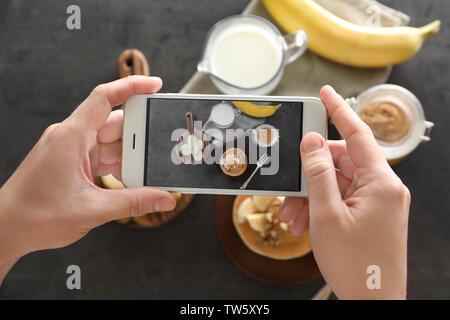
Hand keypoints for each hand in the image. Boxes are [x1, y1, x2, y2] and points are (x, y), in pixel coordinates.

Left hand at [0, 76, 175, 269]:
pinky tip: (130, 180)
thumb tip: (164, 198)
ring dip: (129, 156)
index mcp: (71, 137)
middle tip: (160, 150)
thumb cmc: (35, 216)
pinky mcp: (73, 162)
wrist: (7, 230)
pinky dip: (119, 165)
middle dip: (139, 136)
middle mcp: (71, 137)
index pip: (104, 98)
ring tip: (146, 173)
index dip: (132, 86)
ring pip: (111, 142)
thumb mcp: (93, 209)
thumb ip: (134, 202)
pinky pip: (103, 156)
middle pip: (114, 123)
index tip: (155, 85)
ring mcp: (72, 149)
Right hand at [279, 86, 410, 298]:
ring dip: (311, 195)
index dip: (339, 111)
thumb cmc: (355, 264)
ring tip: (293, 215)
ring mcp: (378, 202)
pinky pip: (342, 199)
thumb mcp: (327, 215)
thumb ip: (318, 174)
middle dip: (310, 174)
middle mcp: (383, 188)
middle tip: (288, 189)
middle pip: (341, 161)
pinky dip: (321, 207)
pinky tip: (304, 222)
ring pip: (337, 182)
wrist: (373, 301)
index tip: (325, 93)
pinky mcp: (371, 214)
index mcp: (381, 183)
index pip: (358, 134)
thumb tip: (311, 142)